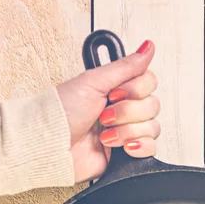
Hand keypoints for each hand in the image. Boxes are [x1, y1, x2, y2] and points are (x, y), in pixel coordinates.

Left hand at [57, 40, 159, 182]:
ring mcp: (126, 133)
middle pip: (152, 106)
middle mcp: (124, 110)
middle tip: (104, 117)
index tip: (114, 93)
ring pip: (152, 128)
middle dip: (127, 112)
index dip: (136, 89)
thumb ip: (125, 66)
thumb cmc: (62, 114)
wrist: (51, 147)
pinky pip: (151, 149)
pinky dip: (140, 147)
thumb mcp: (93, 81)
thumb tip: (148, 47)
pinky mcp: (127, 156)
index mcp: (116, 90)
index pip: (148, 83)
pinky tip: (123, 148)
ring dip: (128, 131)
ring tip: (105, 136)